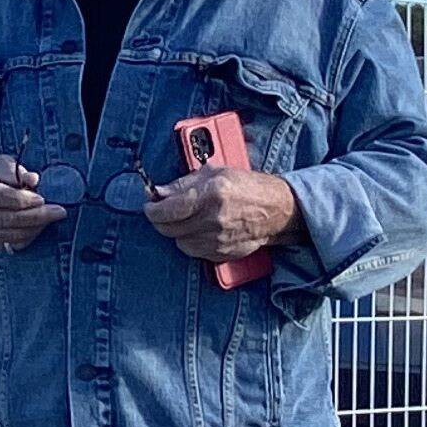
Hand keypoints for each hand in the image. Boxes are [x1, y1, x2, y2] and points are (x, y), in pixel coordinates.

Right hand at [0, 154, 62, 251]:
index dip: (20, 199)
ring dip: (35, 227)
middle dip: (35, 216)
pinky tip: (40, 225)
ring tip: (53, 216)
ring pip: (9, 235)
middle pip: (4, 218)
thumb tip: (33, 179)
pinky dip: (29, 236)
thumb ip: (14, 170)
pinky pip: (11, 244)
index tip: (41, 198)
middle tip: (59, 211)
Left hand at [144, 165, 297, 263]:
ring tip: (185, 219)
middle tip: (161, 212)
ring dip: (177, 231)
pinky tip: (199, 229)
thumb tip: (159, 192)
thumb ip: (183, 184)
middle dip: (161, 220)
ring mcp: (218, 239)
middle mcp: (214, 219)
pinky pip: (194, 251)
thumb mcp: (215, 173)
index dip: (153, 210)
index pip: (169, 210)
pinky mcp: (222, 254)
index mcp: (211, 195)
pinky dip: (191, 241)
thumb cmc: (247, 186)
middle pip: (170, 229)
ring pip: (180, 242)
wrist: (276, 209)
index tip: (150, 206)